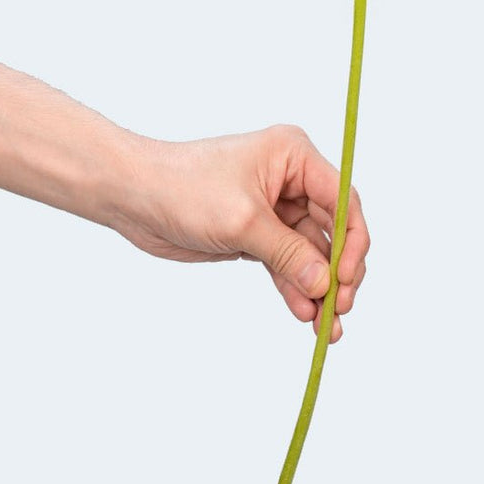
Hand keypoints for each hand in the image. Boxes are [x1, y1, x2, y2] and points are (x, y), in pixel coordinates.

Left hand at [111, 124, 369, 342]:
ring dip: (318, 288)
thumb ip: (288, 254)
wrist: (131, 196)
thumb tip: (325, 285)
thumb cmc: (182, 188)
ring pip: (310, 254)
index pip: (343, 200)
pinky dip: (295, 288)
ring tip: (326, 327)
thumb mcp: (242, 222)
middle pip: (332, 231)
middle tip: (340, 309)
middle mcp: (290, 180)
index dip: (352, 242)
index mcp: (293, 157)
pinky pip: (287, 264)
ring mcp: (273, 210)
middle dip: (337, 272)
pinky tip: (304, 314)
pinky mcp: (255, 235)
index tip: (347, 279)